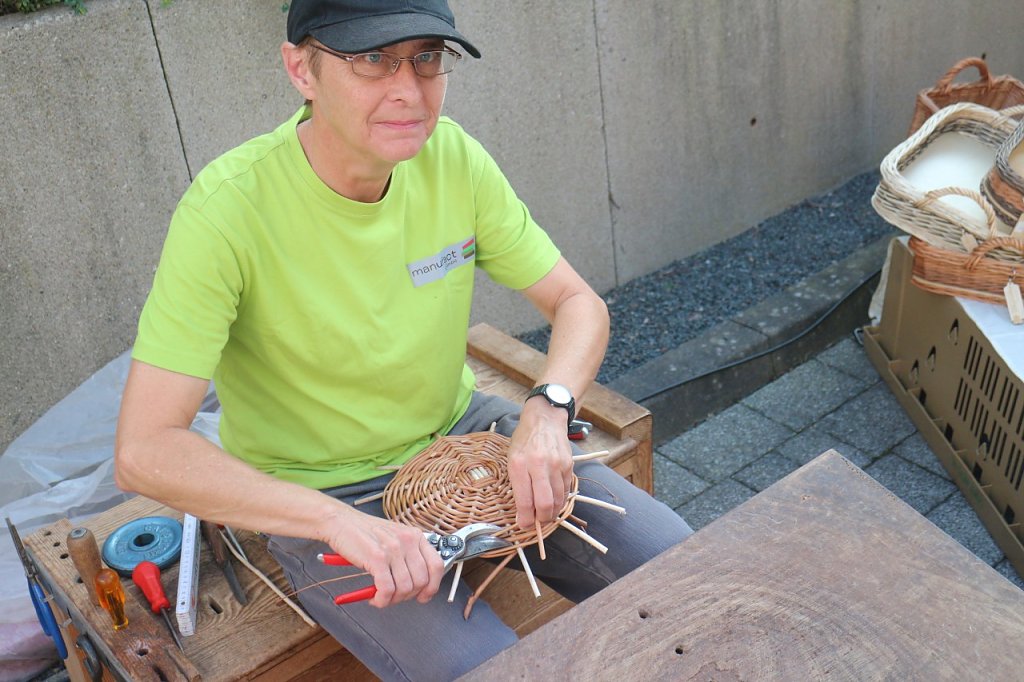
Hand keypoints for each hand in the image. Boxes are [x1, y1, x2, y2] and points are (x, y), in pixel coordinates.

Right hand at [320, 511, 444, 607]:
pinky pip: (387, 589)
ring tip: (381, 596)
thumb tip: (418, 586)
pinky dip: (381, 600)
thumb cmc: (365, 532)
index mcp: (415, 535)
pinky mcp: (377, 558)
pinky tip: (375, 598)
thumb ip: (408, 557)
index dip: (432, 586)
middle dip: (408, 596)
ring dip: (392, 600)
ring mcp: (393, 549)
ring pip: (404, 588)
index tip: (424, 596)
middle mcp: (408, 540)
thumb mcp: (394, 538)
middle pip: (421, 581)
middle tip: (394, 596)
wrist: (341, 522)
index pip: (436, 565)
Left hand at [507, 399, 573, 527]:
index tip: (524, 524)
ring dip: (552, 513)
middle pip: (545, 505)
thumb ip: (518, 485)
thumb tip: (524, 512)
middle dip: (541, 520)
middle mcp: (539, 465)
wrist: (545, 419)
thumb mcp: (512, 459)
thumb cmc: (524, 440)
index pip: (525, 501)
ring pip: (558, 500)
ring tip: (545, 514)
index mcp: (519, 465)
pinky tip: (554, 501)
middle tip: (537, 522)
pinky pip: (566, 490)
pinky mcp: (569, 465)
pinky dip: (561, 500)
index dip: (525, 519)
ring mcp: (556, 465)